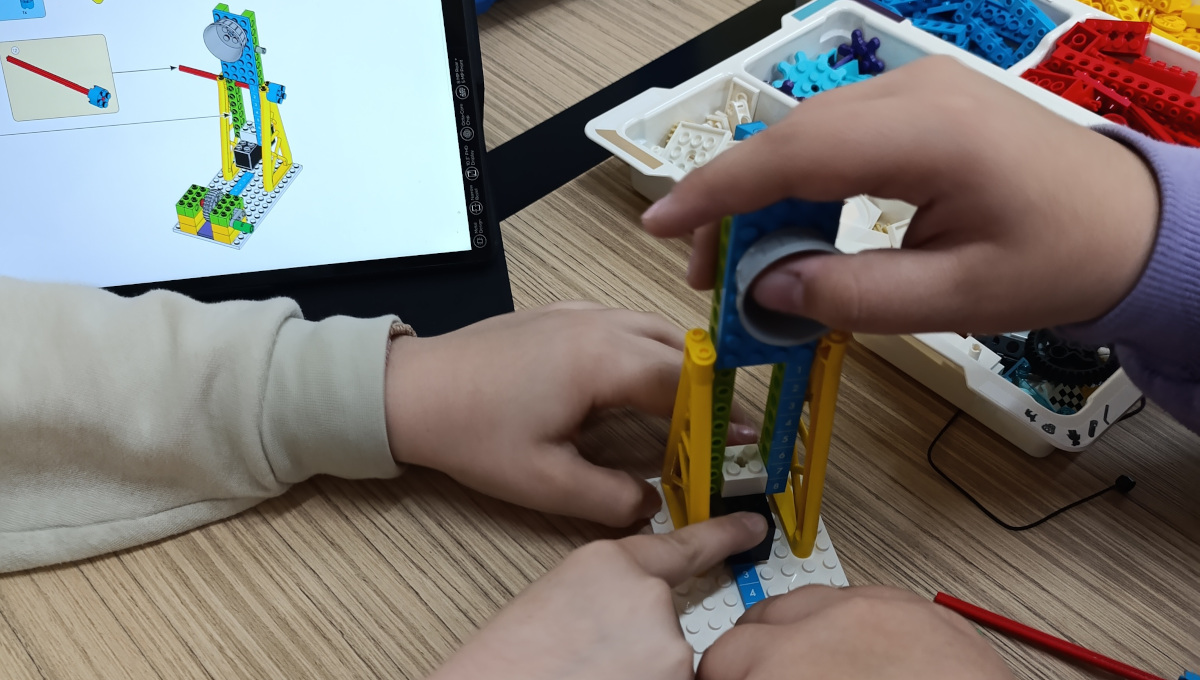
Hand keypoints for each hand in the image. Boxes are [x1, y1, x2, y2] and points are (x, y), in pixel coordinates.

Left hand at [384, 302, 757, 526]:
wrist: (409, 390)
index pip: (687, 382)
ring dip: (681, 365)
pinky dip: (648, 349)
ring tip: (692, 409)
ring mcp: (578, 311)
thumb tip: (654, 503)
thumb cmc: (473, 433)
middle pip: (680, 348)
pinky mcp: (559, 312)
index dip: (723, 413)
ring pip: (654, 329)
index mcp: (605, 360)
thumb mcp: (544, 482)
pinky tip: (640, 382)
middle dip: (711, 387)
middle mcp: (601, 324)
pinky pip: (623, 323)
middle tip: (728, 428)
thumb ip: (611, 499)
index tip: (751, 440)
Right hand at [430, 512, 768, 679]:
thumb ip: (607, 597)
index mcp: (607, 562)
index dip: (724, 535)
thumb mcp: (554, 604)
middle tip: (590, 664)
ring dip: (642, 673)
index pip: (682, 544)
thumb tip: (634, 617)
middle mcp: (648, 595)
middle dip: (642, 647)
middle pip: (669, 621)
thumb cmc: (503, 666)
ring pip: (670, 663)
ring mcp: (668, 645)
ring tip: (588, 676)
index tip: (753, 526)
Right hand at [641, 55, 1159, 333]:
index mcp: (928, 135)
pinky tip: (794, 232)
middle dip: (731, 205)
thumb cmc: (1060, 259)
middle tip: (705, 277)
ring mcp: (915, 91)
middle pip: (787, 140)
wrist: (1132, 224)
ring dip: (762, 196)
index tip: (659, 226)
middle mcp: (914, 94)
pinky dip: (799, 185)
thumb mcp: (959, 300)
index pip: (793, 153)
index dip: (716, 190)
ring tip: (744, 265)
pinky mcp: (916, 105)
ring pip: (802, 137)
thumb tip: (765, 290)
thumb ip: (855, 297)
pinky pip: (832, 138)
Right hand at [697, 585, 1014, 679]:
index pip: (719, 662)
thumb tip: (755, 675)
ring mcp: (873, 610)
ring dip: (796, 635)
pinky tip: (865, 660)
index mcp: (783, 668)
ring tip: (813, 669)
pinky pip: (862, 602)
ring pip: (805, 603)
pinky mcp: (919, 610)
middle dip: (749, 657)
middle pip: (752, 626)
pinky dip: (850, 627)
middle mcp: (822, 627)